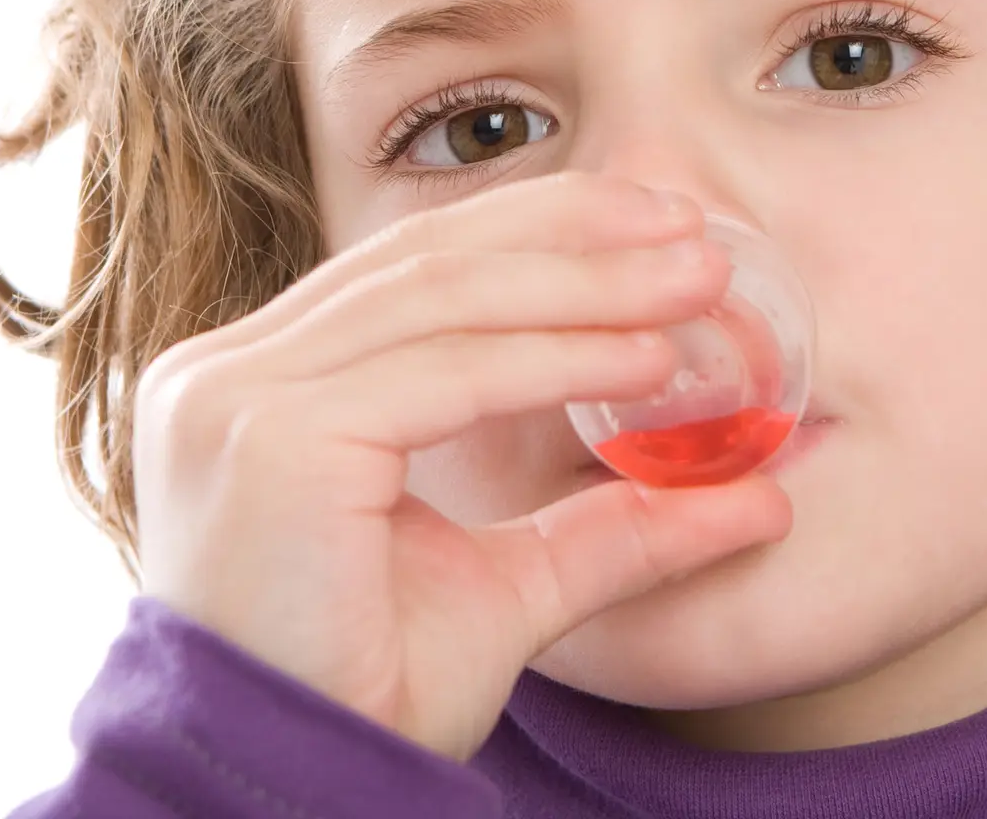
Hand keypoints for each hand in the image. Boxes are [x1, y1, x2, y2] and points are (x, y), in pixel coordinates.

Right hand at [130, 171, 794, 760]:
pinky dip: (559, 357)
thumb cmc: (369, 700)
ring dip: (589, 284)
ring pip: (444, 300)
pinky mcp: (270, 441)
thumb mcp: (514, 587)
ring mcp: (235, 400)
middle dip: (576, 234)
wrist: (291, 804)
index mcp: (265, 385)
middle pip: (430, 261)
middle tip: (695, 229)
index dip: (542, 230)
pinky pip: (446, 374)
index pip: (417, 271)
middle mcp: (226, 374)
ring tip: (698, 282)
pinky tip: (649, 358)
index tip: (657, 226)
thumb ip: (615, 529)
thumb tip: (759, 496)